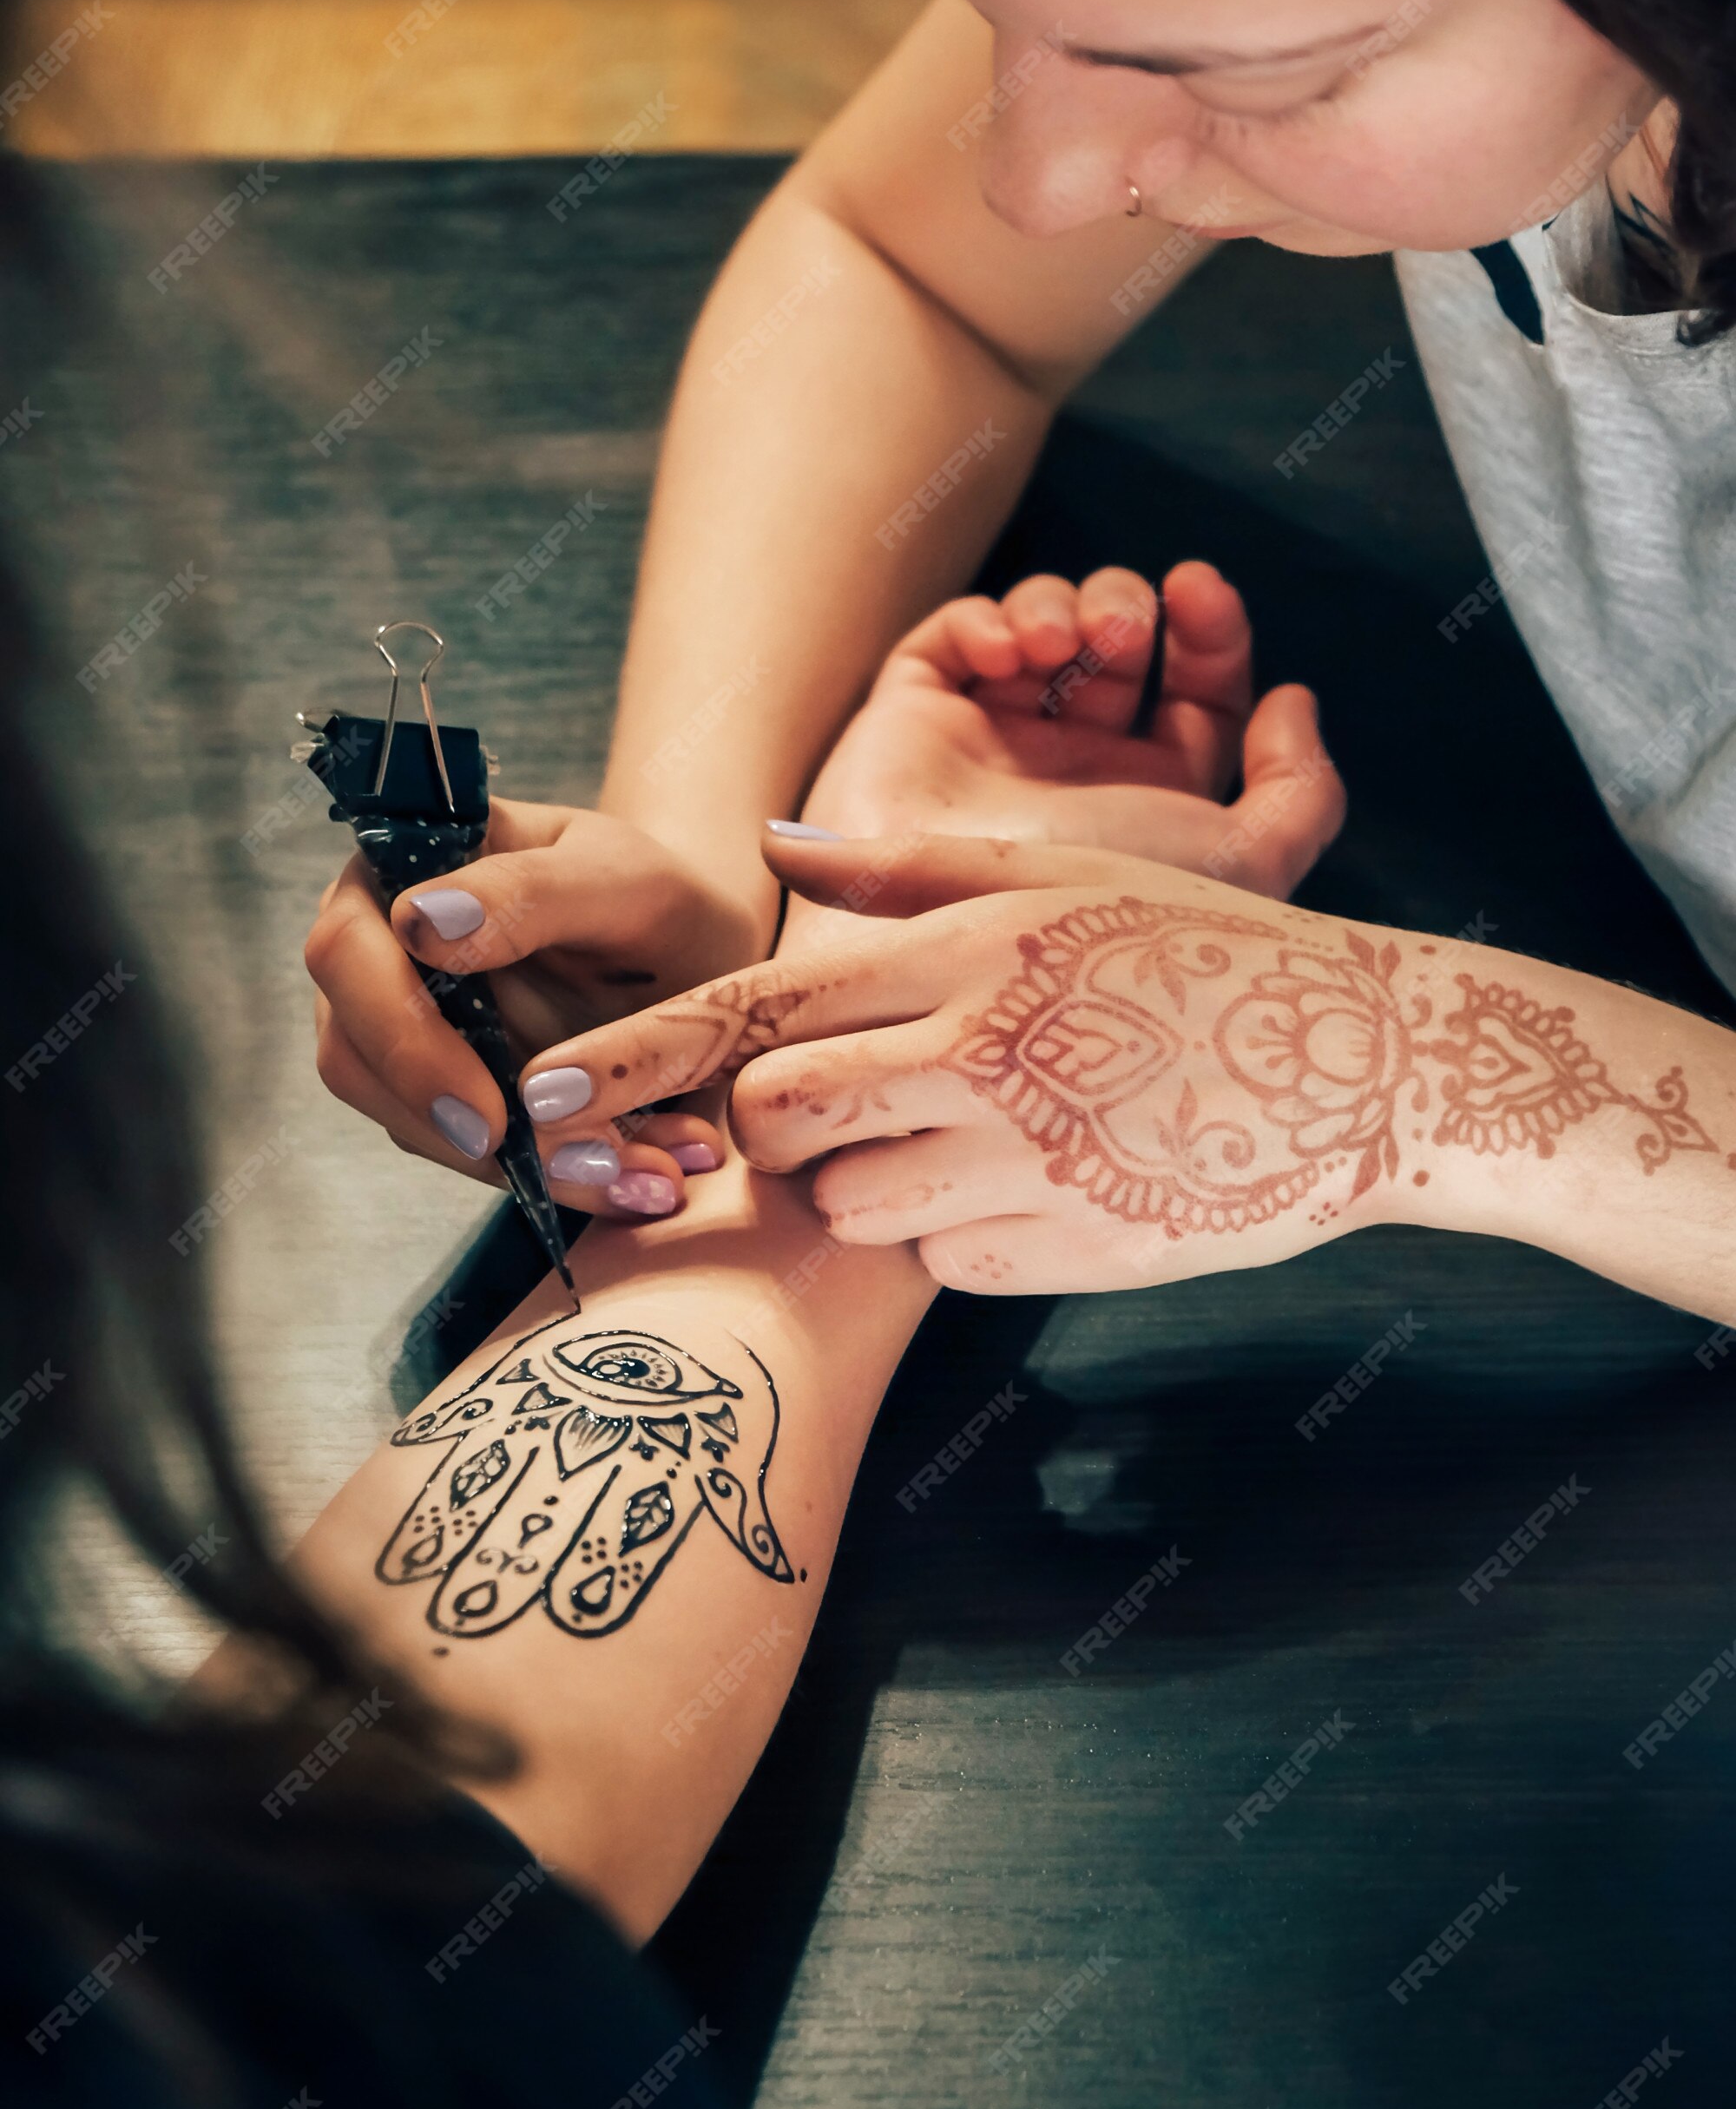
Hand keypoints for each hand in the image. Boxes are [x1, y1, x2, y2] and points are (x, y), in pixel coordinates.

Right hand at [305, 799, 752, 1218]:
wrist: (702, 963)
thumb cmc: (656, 900)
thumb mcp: (621, 878)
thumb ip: (526, 890)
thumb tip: (415, 920)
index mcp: (398, 872)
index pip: (348, 948)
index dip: (398, 1029)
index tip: (486, 1101)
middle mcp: (381, 956)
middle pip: (354, 1052)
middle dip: (446, 1119)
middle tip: (547, 1161)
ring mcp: (405, 1036)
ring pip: (407, 1121)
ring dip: (510, 1162)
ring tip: (619, 1172)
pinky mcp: (447, 1102)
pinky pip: (469, 1154)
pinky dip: (545, 1174)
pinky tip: (624, 1176)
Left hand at [511, 832, 1447, 1295]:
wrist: (1368, 1066)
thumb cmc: (1205, 955)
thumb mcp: (1063, 881)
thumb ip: (907, 871)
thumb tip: (771, 846)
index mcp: (964, 952)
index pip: (752, 1012)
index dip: (631, 1057)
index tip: (538, 1096)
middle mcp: (976, 1057)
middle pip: (773, 1121)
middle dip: (771, 1126)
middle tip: (840, 1108)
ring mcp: (1019, 1165)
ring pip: (850, 1203)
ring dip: (871, 1180)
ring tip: (969, 1134)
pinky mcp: (1061, 1254)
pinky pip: (944, 1262)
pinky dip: (961, 1233)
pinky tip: (1041, 1182)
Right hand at [799, 562, 1344, 898]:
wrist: (952, 931)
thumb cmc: (1098, 904)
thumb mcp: (1242, 867)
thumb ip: (1301, 792)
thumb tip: (1294, 701)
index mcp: (1151, 803)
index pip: (1199, 694)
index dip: (1211, 632)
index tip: (1200, 590)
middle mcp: (1072, 770)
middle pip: (1120, 643)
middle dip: (1127, 607)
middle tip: (1123, 627)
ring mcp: (988, 742)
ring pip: (1041, 624)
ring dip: (1059, 605)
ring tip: (1054, 645)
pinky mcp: (912, 720)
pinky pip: (952, 638)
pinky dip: (985, 621)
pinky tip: (1002, 655)